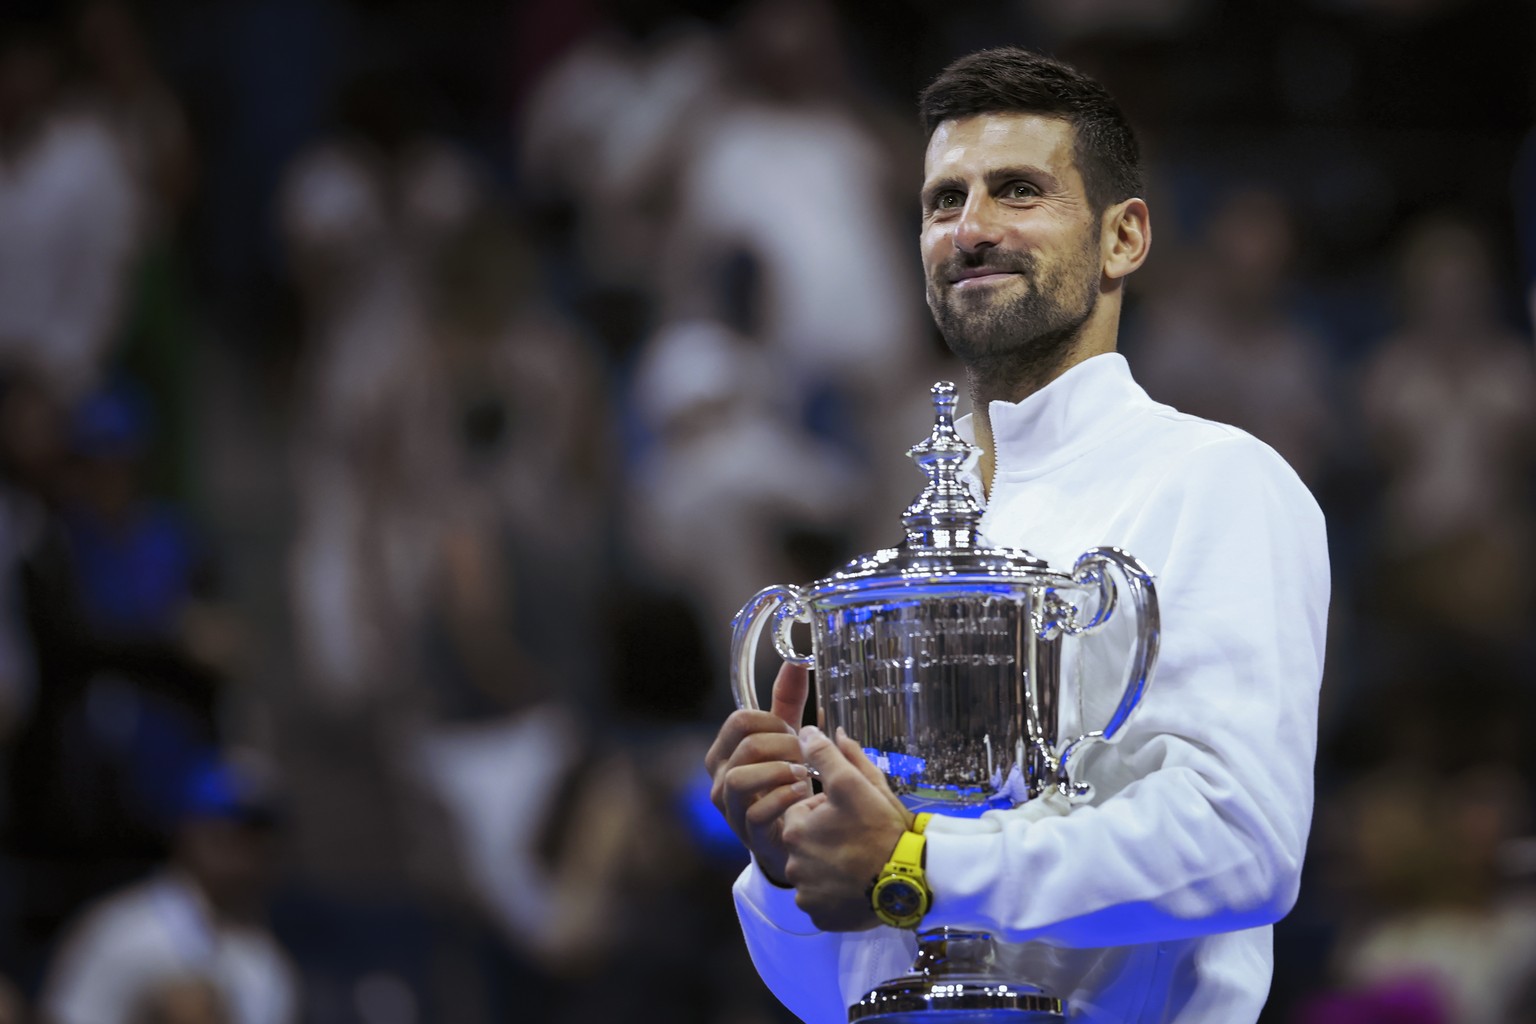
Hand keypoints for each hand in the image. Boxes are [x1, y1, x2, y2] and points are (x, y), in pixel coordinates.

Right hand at [704, 662, 812, 885]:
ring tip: (804, 774)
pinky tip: (803, 793)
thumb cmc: (782, 782)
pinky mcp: (746, 832)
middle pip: (746, 744)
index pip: (740, 720)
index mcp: (725, 751)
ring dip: (781, 771)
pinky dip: (785, 797)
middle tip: (805, 754)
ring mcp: (729, 807)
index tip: (794, 732)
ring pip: (742, 777)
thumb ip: (788, 702)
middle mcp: (719, 777)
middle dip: (784, 745)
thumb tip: (796, 661)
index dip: (773, 722)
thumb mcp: (784, 739)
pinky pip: (758, 810)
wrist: (787, 835)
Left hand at [782, 725, 913, 931]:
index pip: (805, 809)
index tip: (854, 813)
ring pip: (815, 871)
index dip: (830, 808)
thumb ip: (828, 756)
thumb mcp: (857, 784)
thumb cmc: (883, 830)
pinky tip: (858, 886)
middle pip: (808, 841)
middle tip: (861, 838)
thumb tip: (808, 731)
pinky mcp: (820, 916)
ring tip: (862, 863)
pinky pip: (823, 899)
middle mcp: (793, 864)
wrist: (909, 883)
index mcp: (796, 829)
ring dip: (831, 865)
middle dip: (828, 836)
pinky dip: (836, 893)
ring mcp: (806, 893)